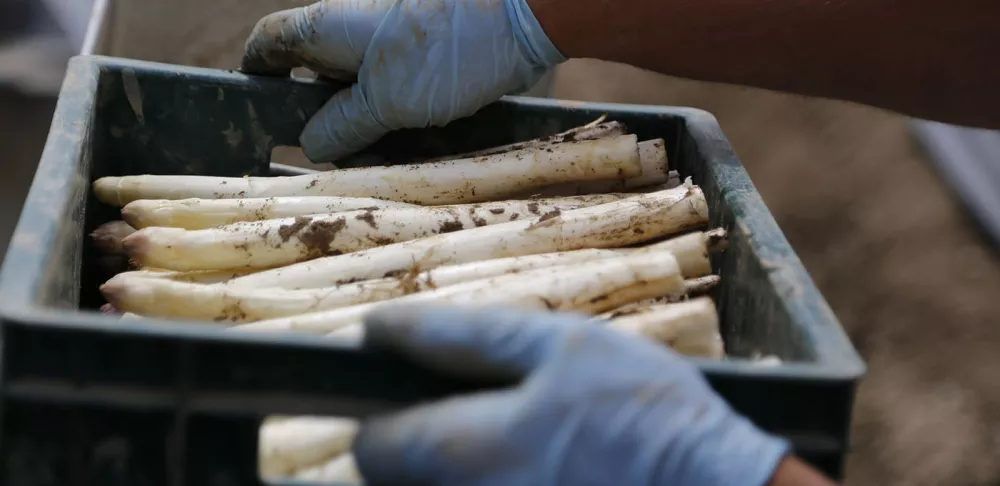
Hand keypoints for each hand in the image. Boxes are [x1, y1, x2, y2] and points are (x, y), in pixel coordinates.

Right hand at [241, 0, 564, 162]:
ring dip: (360, 130)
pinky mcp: (423, 63)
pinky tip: (406, 150)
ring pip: (356, 94)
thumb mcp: (384, 101)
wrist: (523, 19)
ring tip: (373, 163)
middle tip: (328, 160)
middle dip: (317, 121)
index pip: (268, 44)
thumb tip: (310, 143)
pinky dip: (393, 124)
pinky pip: (393, 98)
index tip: (252, 112)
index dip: (254, 75)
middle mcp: (352, 34)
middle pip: (313, 78)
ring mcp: (389, 48)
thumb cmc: (447, 49)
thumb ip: (341, 125)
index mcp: (326, 29)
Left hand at [354, 304, 790, 485]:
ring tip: (528, 447)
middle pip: (396, 482)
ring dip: (458, 467)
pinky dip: (496, 483)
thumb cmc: (649, 416)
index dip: (384, 409)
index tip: (418, 389)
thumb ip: (463, 338)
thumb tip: (382, 329)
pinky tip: (550, 470)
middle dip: (421, 444)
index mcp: (464, 452)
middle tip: (486, 418)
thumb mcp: (562, 347)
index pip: (371, 445)